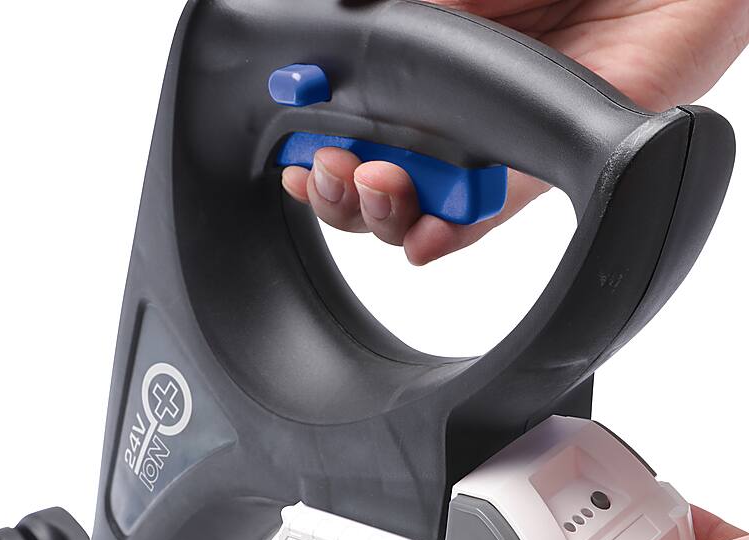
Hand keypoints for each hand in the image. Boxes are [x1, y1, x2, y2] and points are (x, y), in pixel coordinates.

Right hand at [282, 0, 748, 264]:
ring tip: (373, 186)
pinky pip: (475, 219)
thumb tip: (334, 15)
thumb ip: (395, 10)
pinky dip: (442, 234)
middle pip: (367, 183)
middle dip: (337, 191)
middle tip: (329, 173)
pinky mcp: (526, 172)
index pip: (343, 127)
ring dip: (379, 213)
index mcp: (415, 66)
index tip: (293, 151)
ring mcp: (479, 148)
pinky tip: (416, 235)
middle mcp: (441, 116)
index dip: (311, 148)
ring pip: (411, 211)